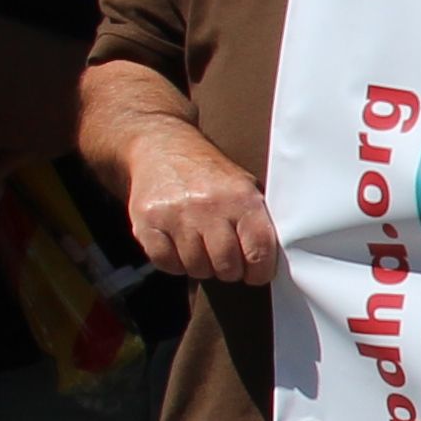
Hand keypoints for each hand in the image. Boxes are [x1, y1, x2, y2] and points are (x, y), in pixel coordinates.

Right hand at [122, 123, 280, 284]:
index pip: (259, 252)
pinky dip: (174, 263)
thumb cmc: (212, 178)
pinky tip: (179, 246)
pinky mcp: (147, 221)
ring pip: (196, 268)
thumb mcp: (245, 188)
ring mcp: (175, 214)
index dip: (258, 272)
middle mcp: (209, 206)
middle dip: (229, 270)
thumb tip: (273, 262)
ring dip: (201, 266)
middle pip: (227, 266)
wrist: (163, 148)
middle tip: (225, 259)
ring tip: (202, 247)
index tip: (254, 272)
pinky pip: (166, 263)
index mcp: (242, 199)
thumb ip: (259, 222)